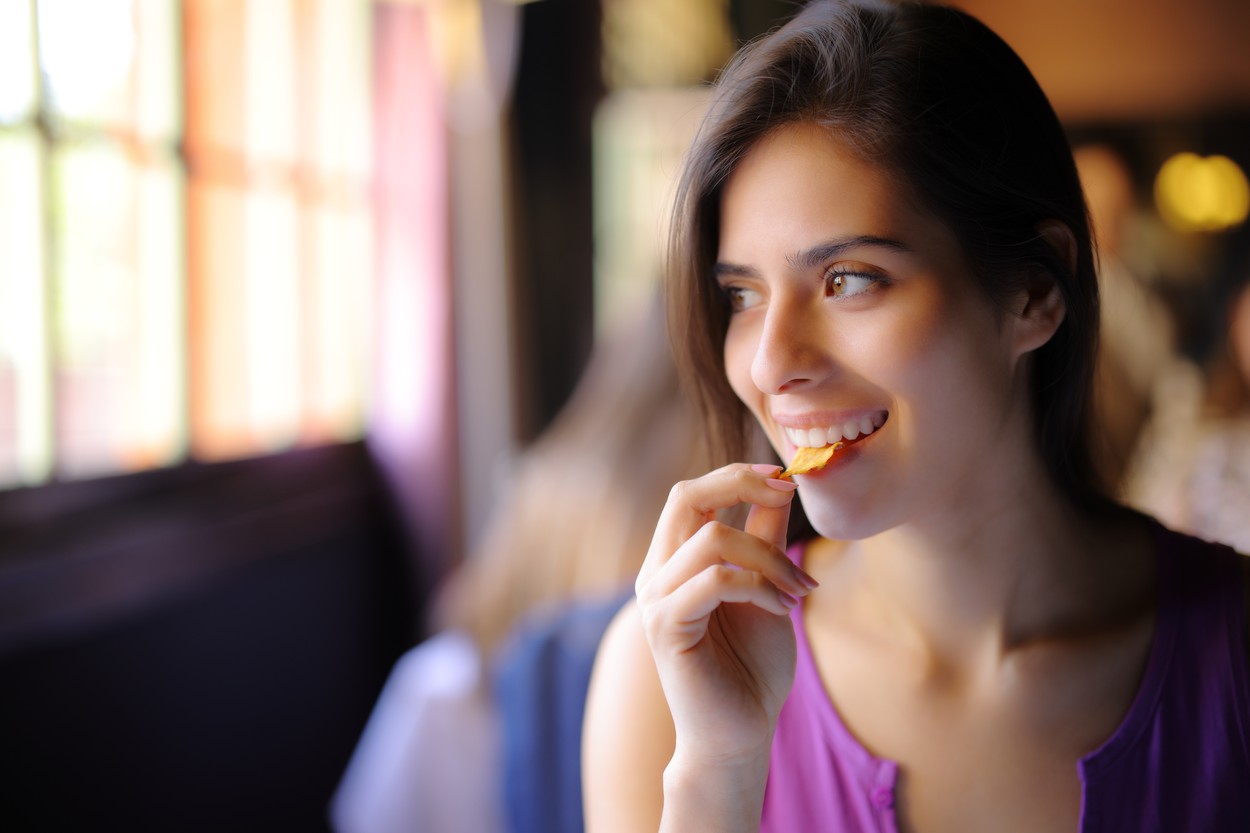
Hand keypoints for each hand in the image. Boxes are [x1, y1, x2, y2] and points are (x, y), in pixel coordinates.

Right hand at [635, 463, 817, 768]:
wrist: (740, 733)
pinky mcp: (665, 627)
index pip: (692, 494)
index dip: (736, 476)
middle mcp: (656, 574)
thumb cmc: (752, 667)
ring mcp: (655, 600)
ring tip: (801, 589)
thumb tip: (779, 488)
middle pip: (685, 496)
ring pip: (712, 539)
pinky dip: (759, 586)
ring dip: (770, 557)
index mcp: (674, 562)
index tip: (784, 477)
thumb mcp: (767, 589)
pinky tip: (783, 608)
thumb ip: (764, 540)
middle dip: (740, 485)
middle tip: (787, 495)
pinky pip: (716, 580)